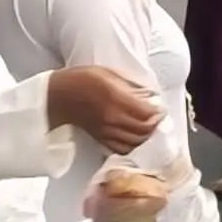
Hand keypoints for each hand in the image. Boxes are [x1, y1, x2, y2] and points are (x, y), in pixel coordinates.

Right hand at [46, 64, 165, 150]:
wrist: (59, 96)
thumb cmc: (82, 80)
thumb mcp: (109, 72)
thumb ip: (131, 84)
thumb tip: (150, 94)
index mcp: (116, 98)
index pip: (147, 112)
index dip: (159, 112)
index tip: (162, 108)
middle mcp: (113, 117)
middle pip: (144, 129)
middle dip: (156, 126)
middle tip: (159, 120)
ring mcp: (107, 130)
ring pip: (136, 142)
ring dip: (147, 137)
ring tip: (151, 130)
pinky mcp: (101, 138)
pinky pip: (122, 149)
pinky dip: (133, 147)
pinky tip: (138, 140)